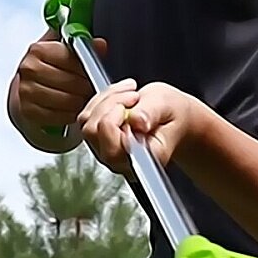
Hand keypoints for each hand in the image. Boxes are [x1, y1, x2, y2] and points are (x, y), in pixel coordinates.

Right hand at [15, 33, 107, 128]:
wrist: (26, 92)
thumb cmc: (47, 72)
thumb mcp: (62, 53)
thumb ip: (82, 47)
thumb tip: (100, 45)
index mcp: (38, 50)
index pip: (73, 60)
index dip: (88, 69)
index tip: (92, 74)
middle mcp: (30, 69)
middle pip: (72, 82)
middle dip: (86, 88)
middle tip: (91, 90)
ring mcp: (28, 91)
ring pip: (68, 101)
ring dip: (80, 103)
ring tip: (83, 100)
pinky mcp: (29, 111)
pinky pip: (60, 116)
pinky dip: (70, 115)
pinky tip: (72, 110)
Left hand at [77, 80, 202, 175]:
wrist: (170, 120)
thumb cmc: (170, 116)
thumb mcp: (167, 106)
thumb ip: (151, 113)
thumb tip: (136, 121)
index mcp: (142, 160)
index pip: (113, 149)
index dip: (116, 121)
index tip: (134, 103)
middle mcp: (122, 162)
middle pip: (94, 133)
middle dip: (110, 105)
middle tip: (133, 96)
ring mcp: (107, 153)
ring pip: (87, 123)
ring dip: (105, 101)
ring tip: (129, 95)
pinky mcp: (98, 141)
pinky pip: (86, 117)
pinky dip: (100, 101)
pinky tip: (119, 98)